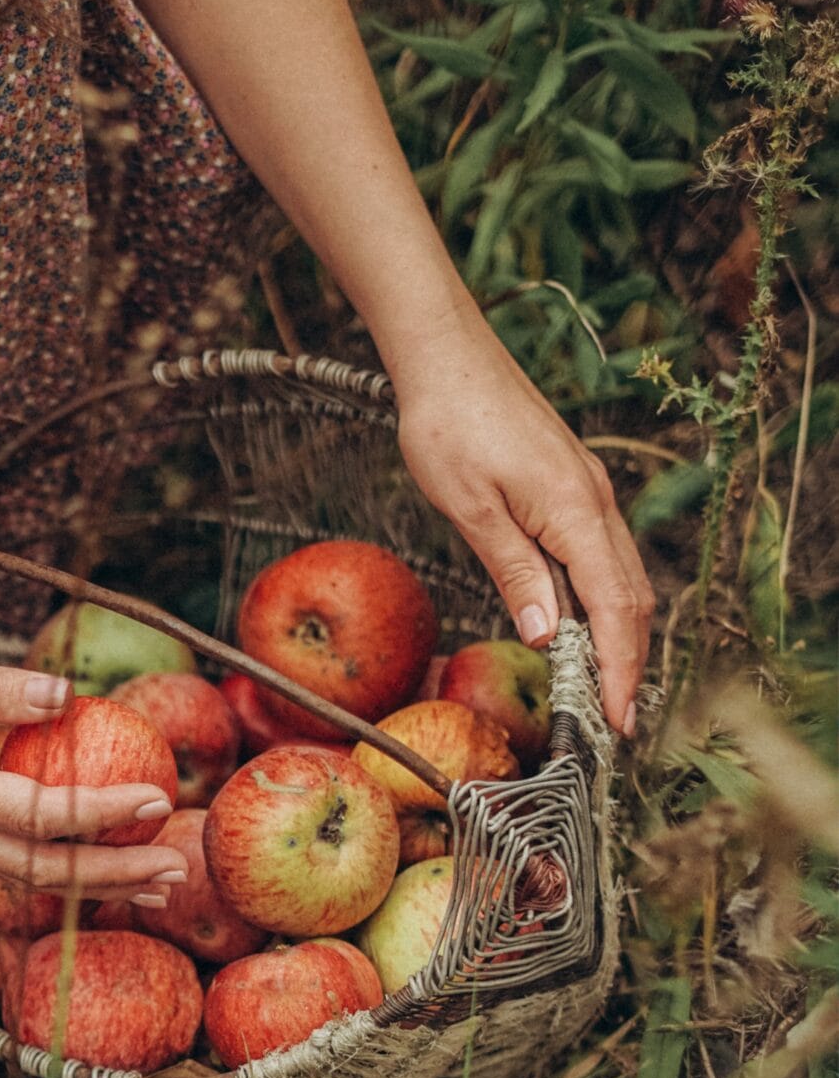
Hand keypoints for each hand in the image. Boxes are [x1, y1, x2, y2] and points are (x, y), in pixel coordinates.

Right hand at [0, 636, 188, 902]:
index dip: (100, 813)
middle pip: (40, 872)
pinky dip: (63, 865)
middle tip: (177, 871)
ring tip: (157, 883)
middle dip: (113, 876)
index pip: (35, 815)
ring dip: (95, 883)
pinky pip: (11, 857)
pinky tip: (100, 860)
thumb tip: (64, 695)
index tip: (157, 800)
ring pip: (27, 875)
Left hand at [390, 321, 653, 734]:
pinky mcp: (571, 486)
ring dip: (618, 635)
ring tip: (601, 689)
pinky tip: (579, 627)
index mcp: (574, 511)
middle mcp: (594, 502)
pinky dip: (601, 601)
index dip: (621, 670)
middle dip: (628, 664)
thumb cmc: (447, 424)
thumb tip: (547, 634)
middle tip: (612, 722)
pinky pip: (601, 556)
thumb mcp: (471, 508)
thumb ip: (514, 572)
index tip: (618, 721)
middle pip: (631, 599)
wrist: (446, 355)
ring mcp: (587, 493)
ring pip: (621, 578)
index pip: (615, 609)